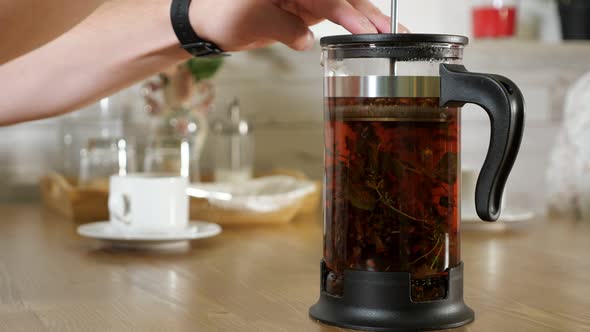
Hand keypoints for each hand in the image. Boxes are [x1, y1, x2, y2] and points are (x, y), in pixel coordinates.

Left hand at [189, 0, 407, 51]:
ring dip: (366, 20)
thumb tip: (307, 40)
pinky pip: (333, 16)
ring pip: (342, 7)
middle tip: (392, 30)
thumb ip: (285, 29)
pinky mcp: (304, 10)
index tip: (367, 29)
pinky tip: (368, 32)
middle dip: (368, 15)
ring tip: (390, 32)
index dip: (349, 14)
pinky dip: (351, 25)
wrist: (209, 24)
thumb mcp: (253, 21)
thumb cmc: (221, 13)